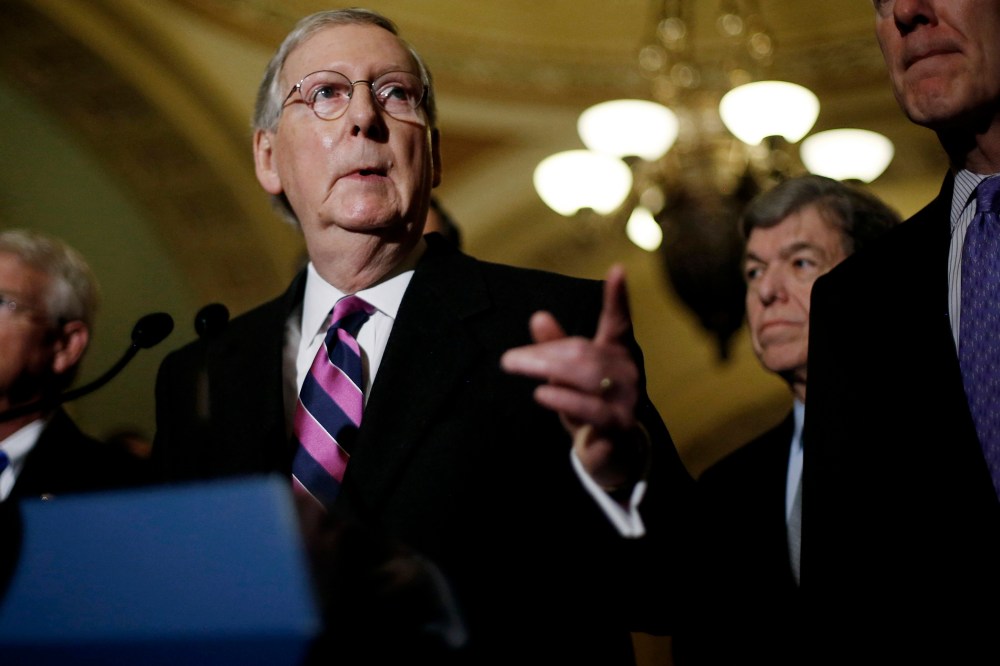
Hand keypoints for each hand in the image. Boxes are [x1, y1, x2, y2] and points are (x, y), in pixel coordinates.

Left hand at [500, 264, 648, 491]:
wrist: (614, 451)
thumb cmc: (590, 401)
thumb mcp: (571, 373)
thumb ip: (555, 346)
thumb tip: (538, 316)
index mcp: (618, 351)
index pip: (618, 321)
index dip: (617, 296)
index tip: (617, 269)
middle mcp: (628, 372)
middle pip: (583, 353)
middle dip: (543, 354)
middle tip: (510, 359)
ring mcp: (627, 400)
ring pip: (586, 377)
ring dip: (548, 373)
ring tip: (520, 369)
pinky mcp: (618, 427)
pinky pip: (589, 410)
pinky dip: (563, 400)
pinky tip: (541, 394)